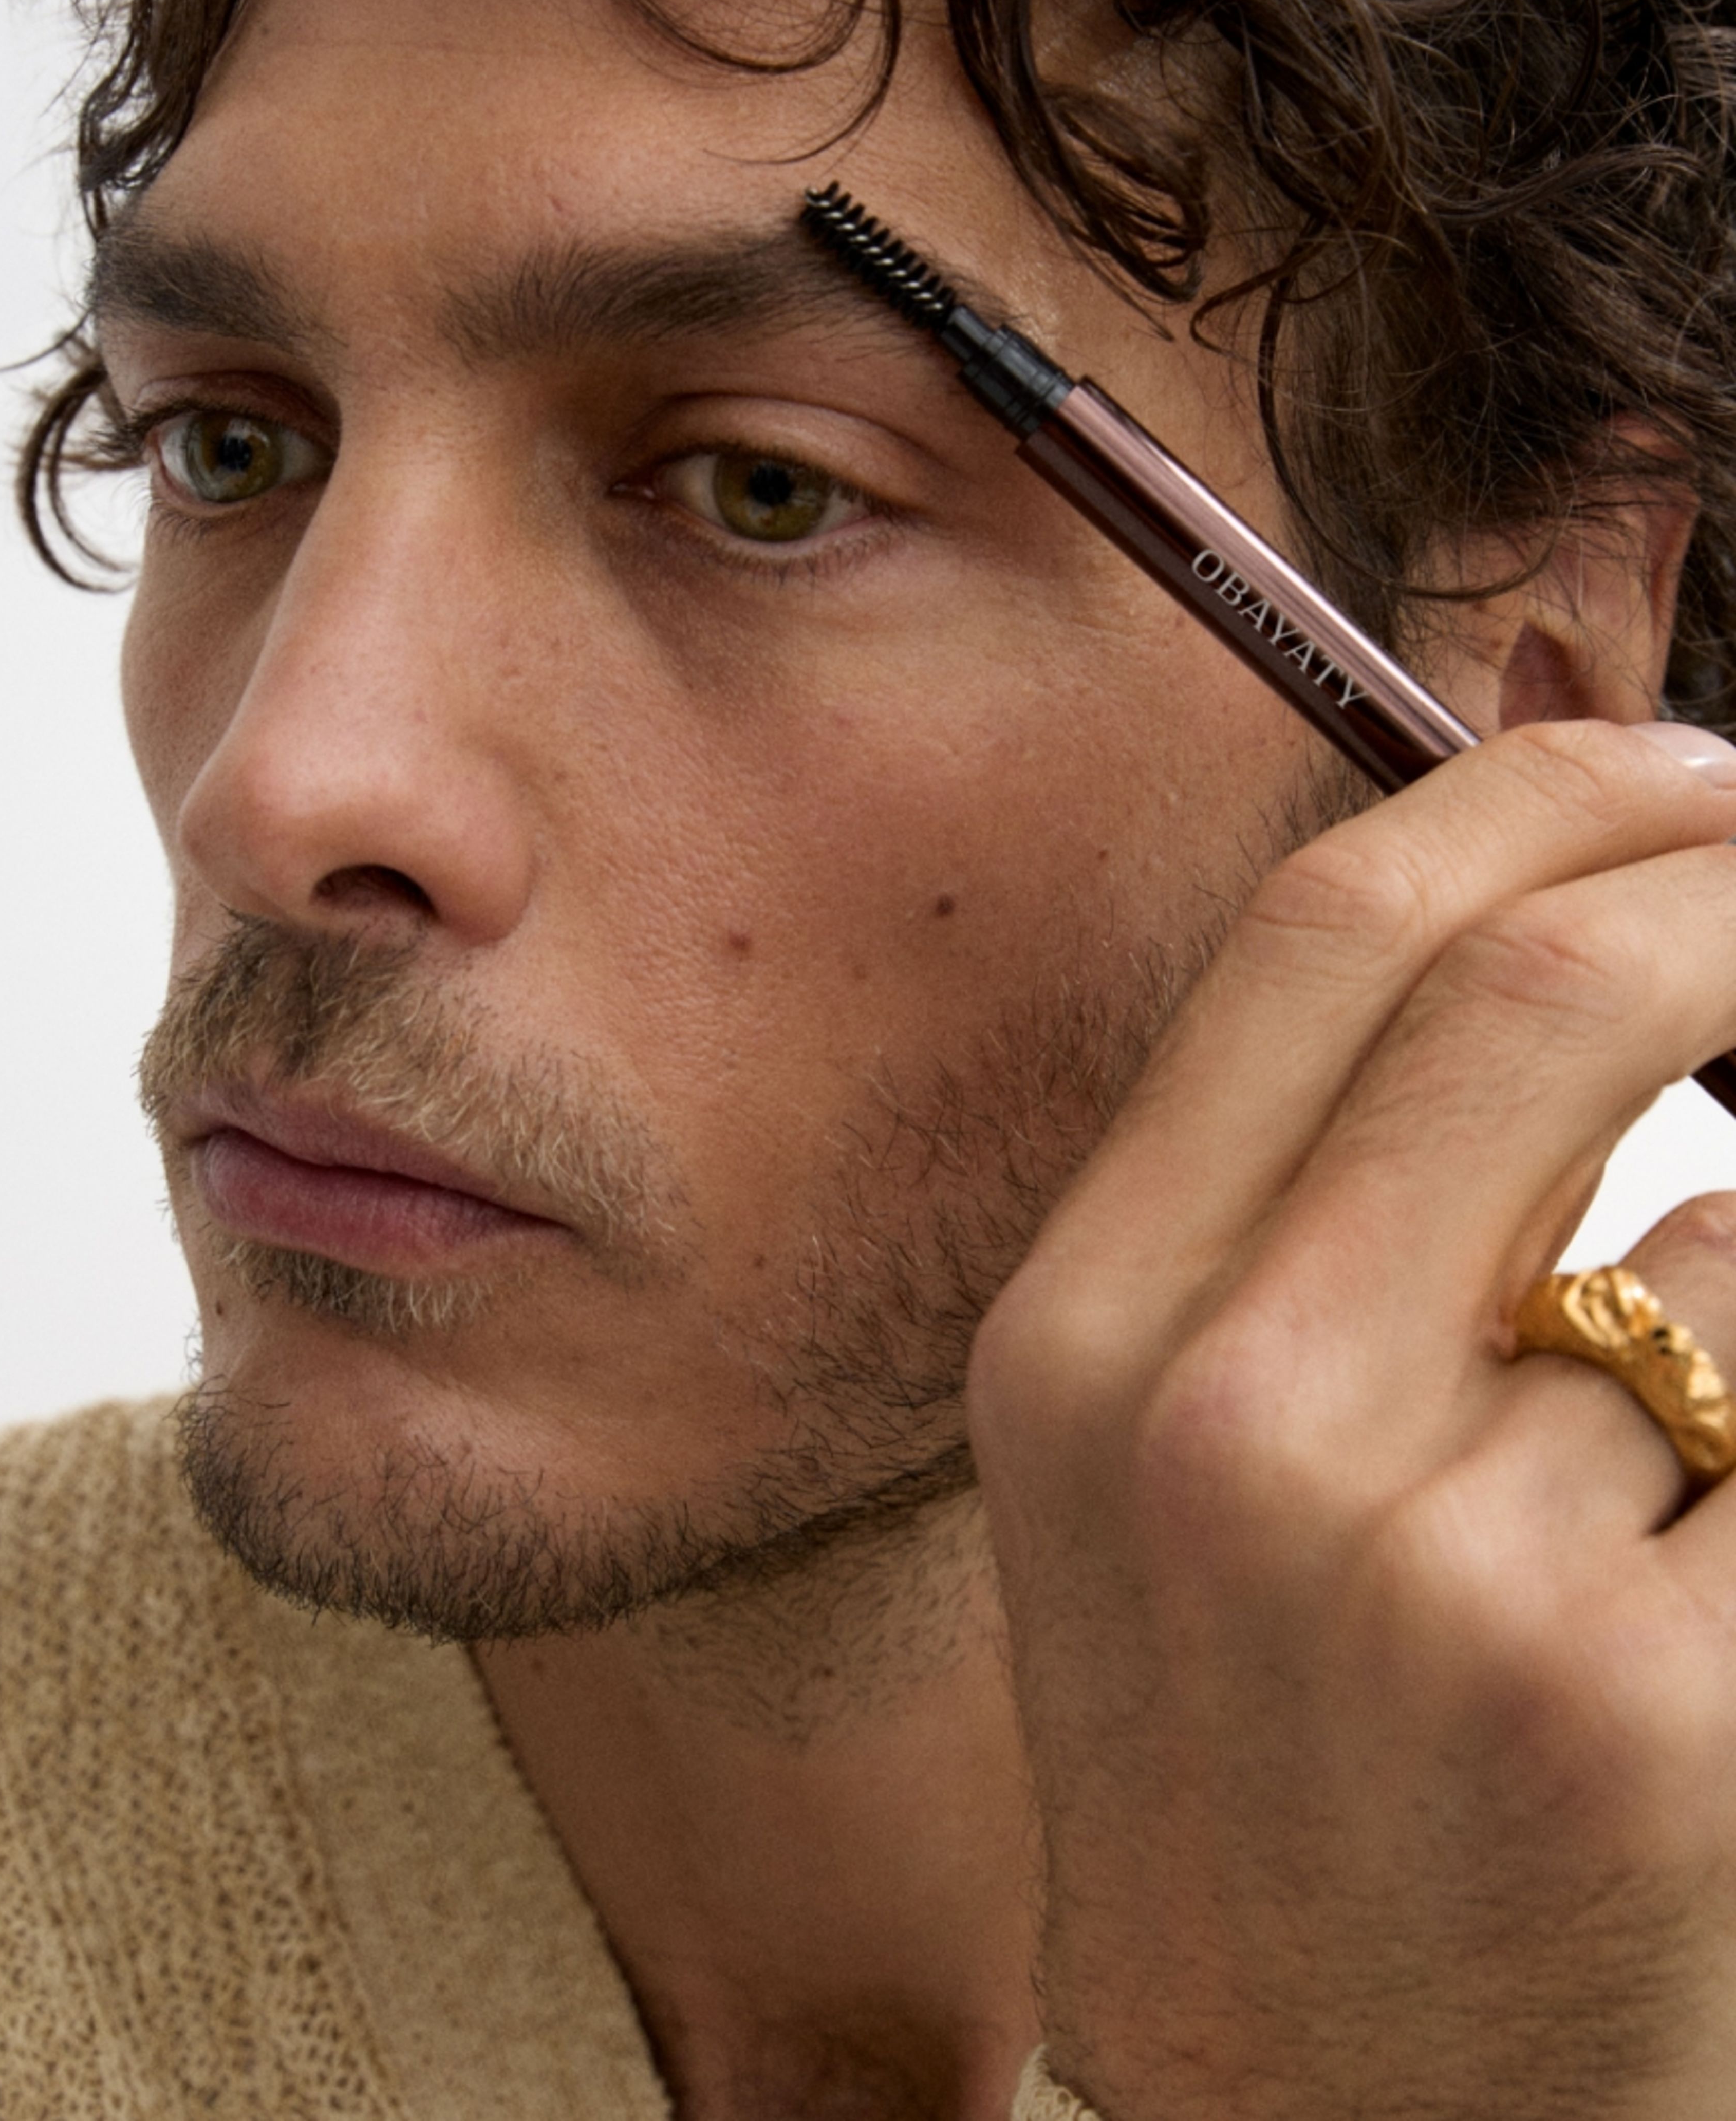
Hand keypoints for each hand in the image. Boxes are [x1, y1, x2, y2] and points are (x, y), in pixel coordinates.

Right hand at [969, 721, 1735, 2120]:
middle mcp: (1229, 1425)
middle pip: (1537, 992)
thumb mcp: (1171, 1466)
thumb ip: (1313, 1194)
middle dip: (1727, 887)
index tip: (1670, 772)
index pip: (1326, 924)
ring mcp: (1441, 1573)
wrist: (1326, 2118)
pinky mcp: (1648, 1712)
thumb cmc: (1270, 1762)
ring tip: (1671, 1423)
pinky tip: (1691, 1560)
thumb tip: (1546, 912)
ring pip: (1718, 1231)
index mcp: (1086, 1339)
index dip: (1533, 793)